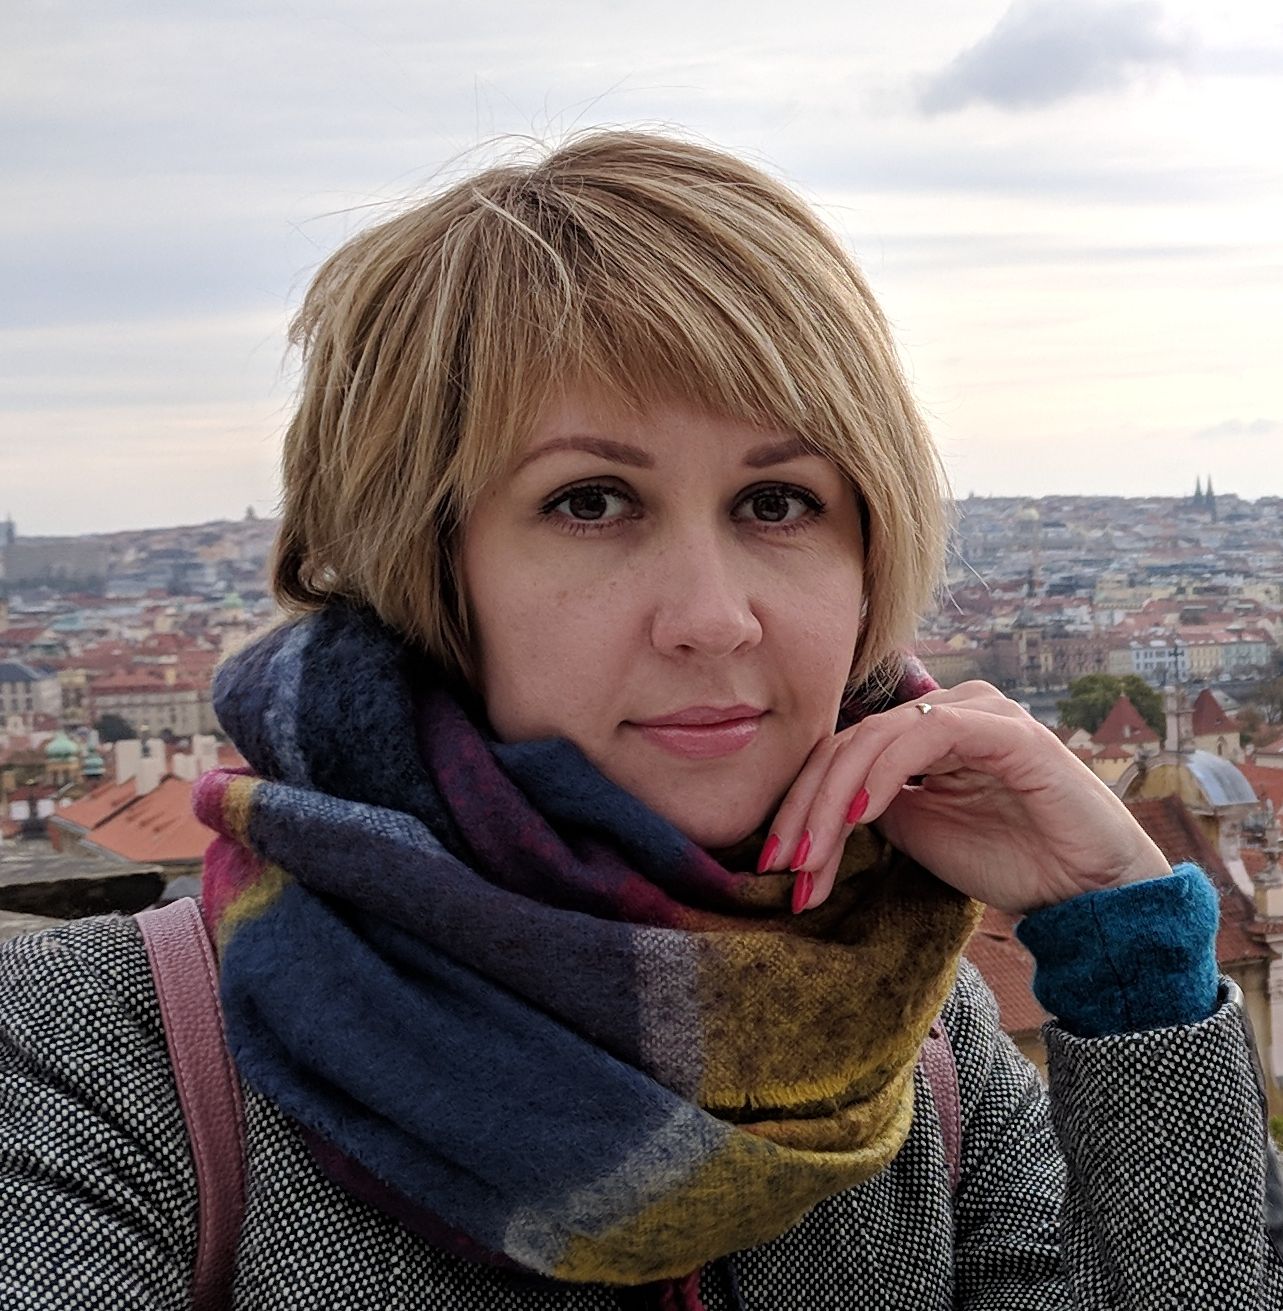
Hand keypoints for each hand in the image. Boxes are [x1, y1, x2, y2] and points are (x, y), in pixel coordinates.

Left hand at [760, 681, 1170, 914]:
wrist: (1086, 891)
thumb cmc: (1007, 860)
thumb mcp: (914, 833)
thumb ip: (866, 807)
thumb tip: (803, 814)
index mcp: (919, 732)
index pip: (839, 755)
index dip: (799, 805)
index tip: (776, 865)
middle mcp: (944, 711)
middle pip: (846, 745)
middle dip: (805, 808)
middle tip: (781, 865)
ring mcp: (975, 712)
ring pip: (875, 739)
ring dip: (833, 801)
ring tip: (811, 855)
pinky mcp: (1004, 727)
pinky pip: (926, 735)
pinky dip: (884, 772)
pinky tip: (861, 816)